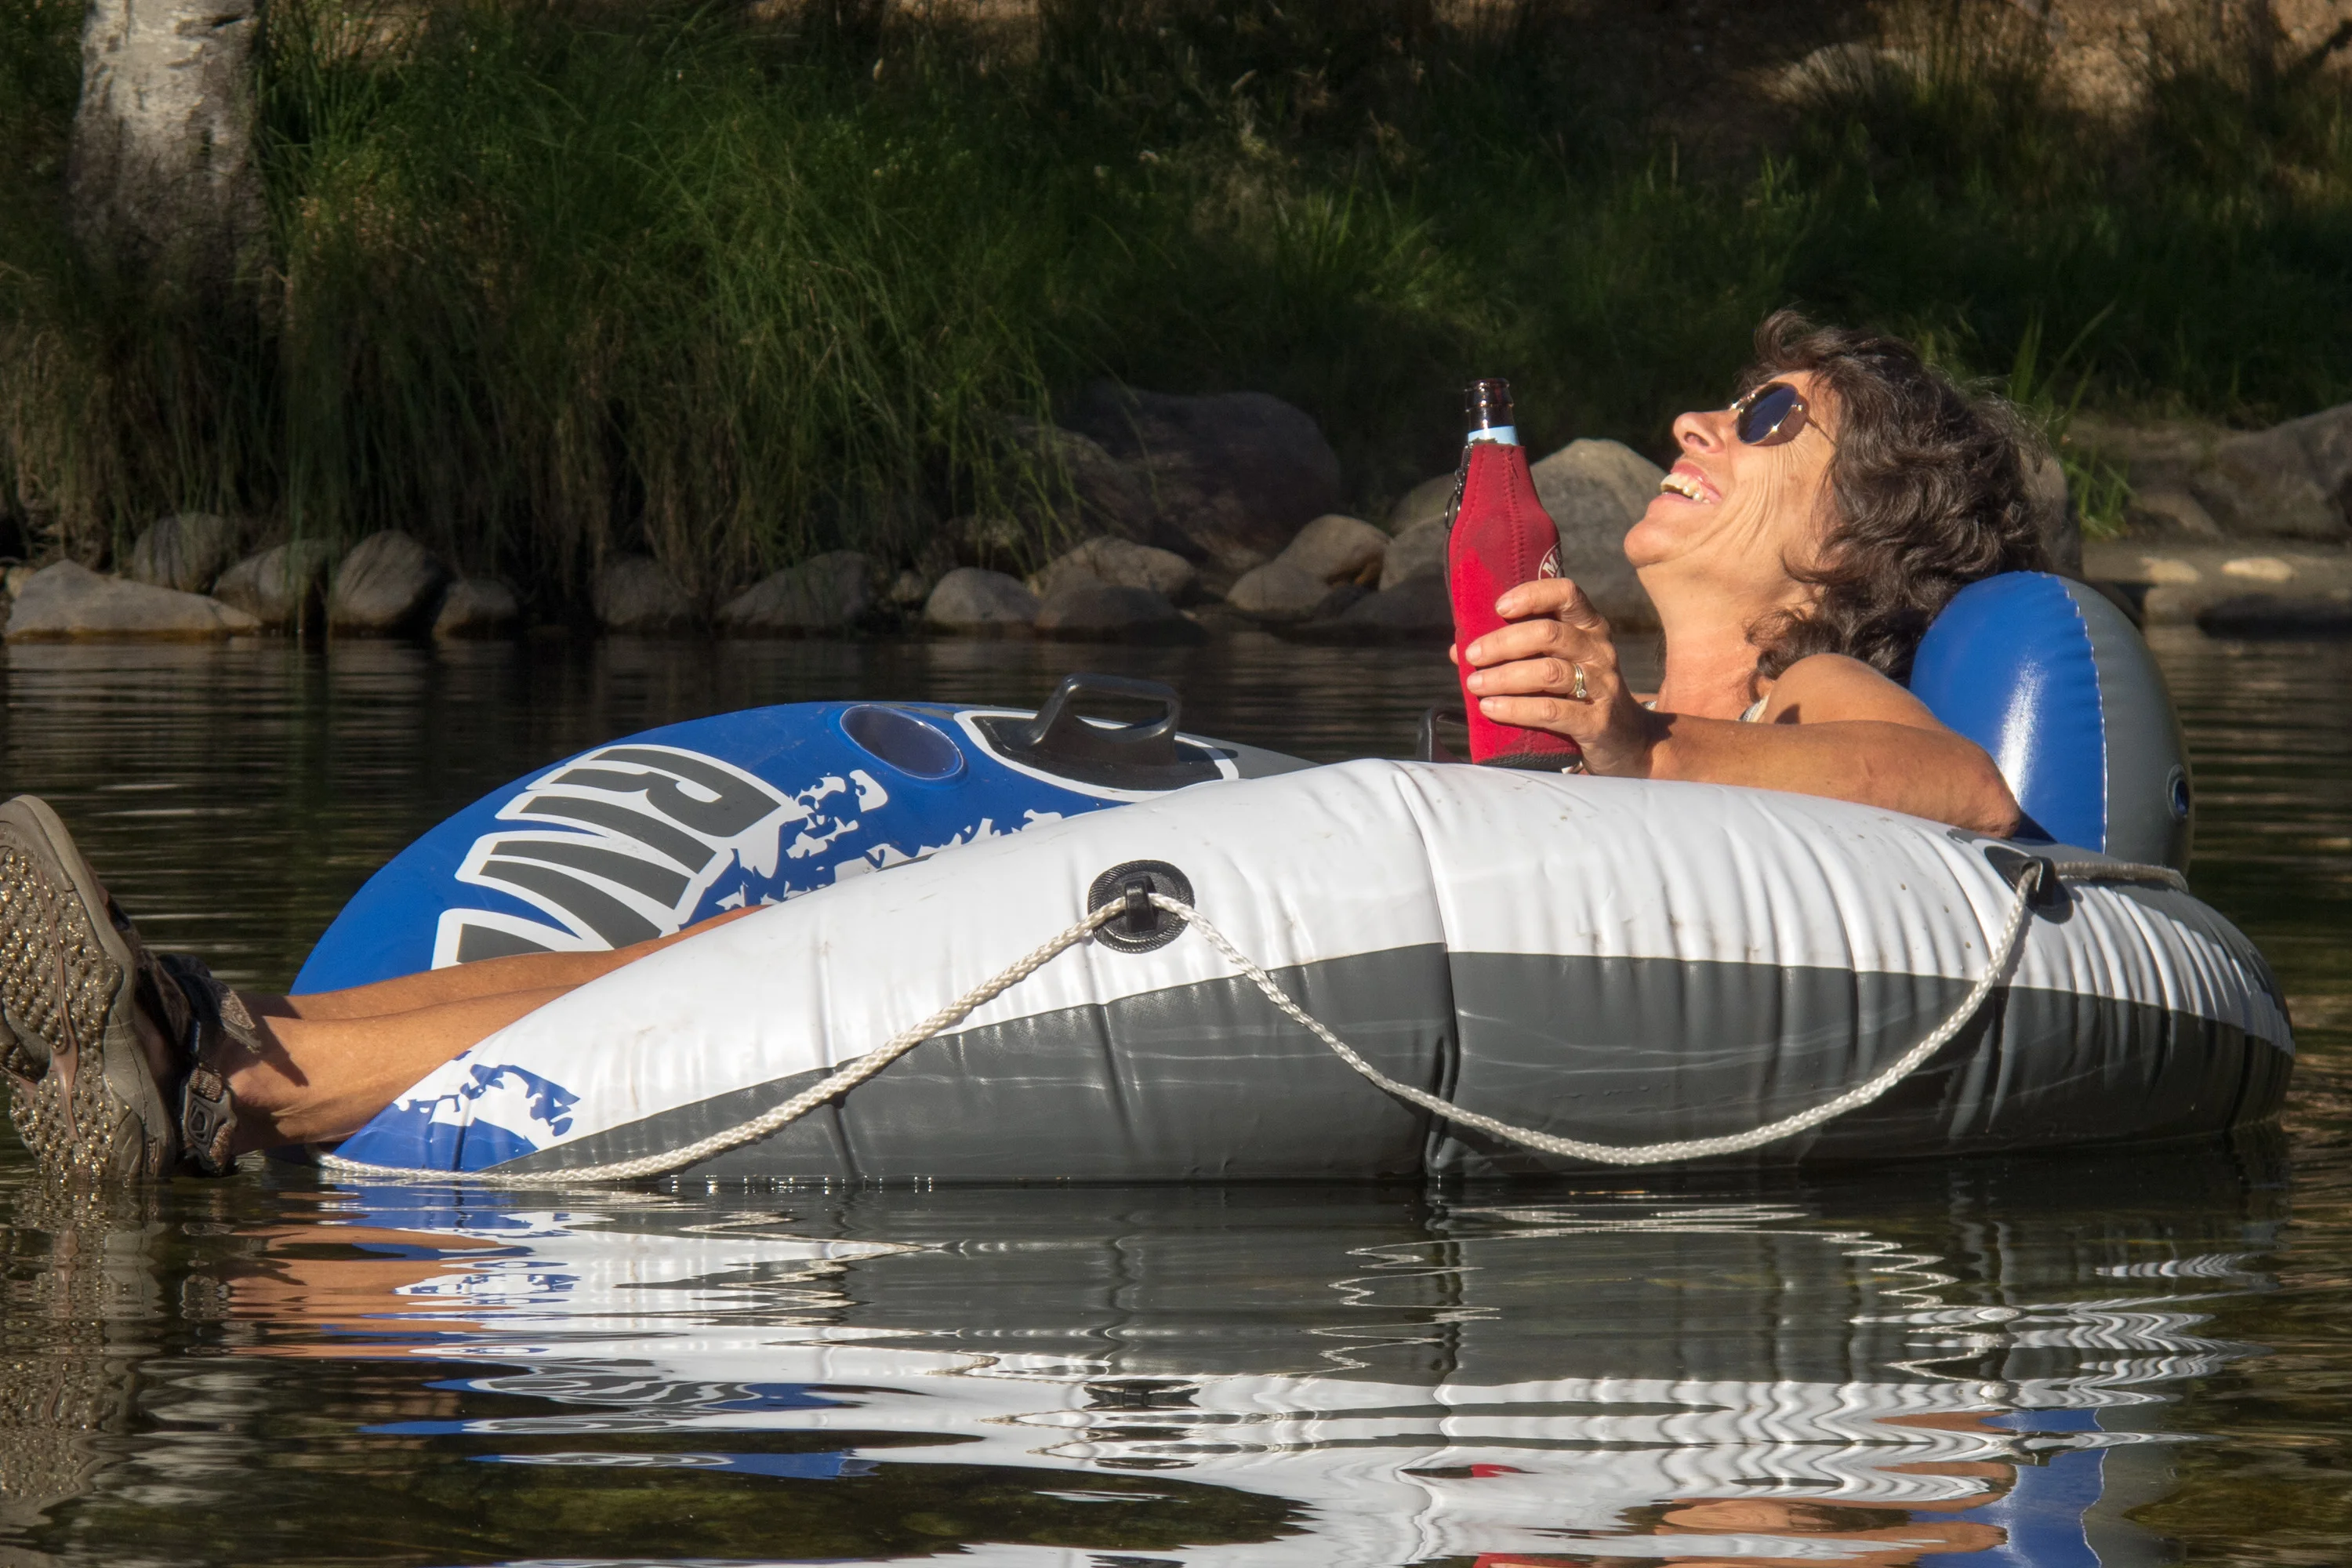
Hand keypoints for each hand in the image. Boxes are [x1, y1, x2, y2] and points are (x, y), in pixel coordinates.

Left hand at [1457, 579, 1662, 775]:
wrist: (1627, 743)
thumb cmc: (1579, 697)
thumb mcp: (1558, 667)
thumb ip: (1516, 654)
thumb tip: (1459, 650)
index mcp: (1590, 629)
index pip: (1567, 594)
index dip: (1531, 595)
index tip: (1499, 607)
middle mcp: (1599, 652)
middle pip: (1549, 634)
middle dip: (1503, 642)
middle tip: (1472, 656)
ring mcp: (1602, 686)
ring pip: (1548, 672)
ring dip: (1504, 677)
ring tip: (1475, 684)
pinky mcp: (1597, 722)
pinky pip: (1552, 710)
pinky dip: (1516, 708)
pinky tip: (1491, 708)